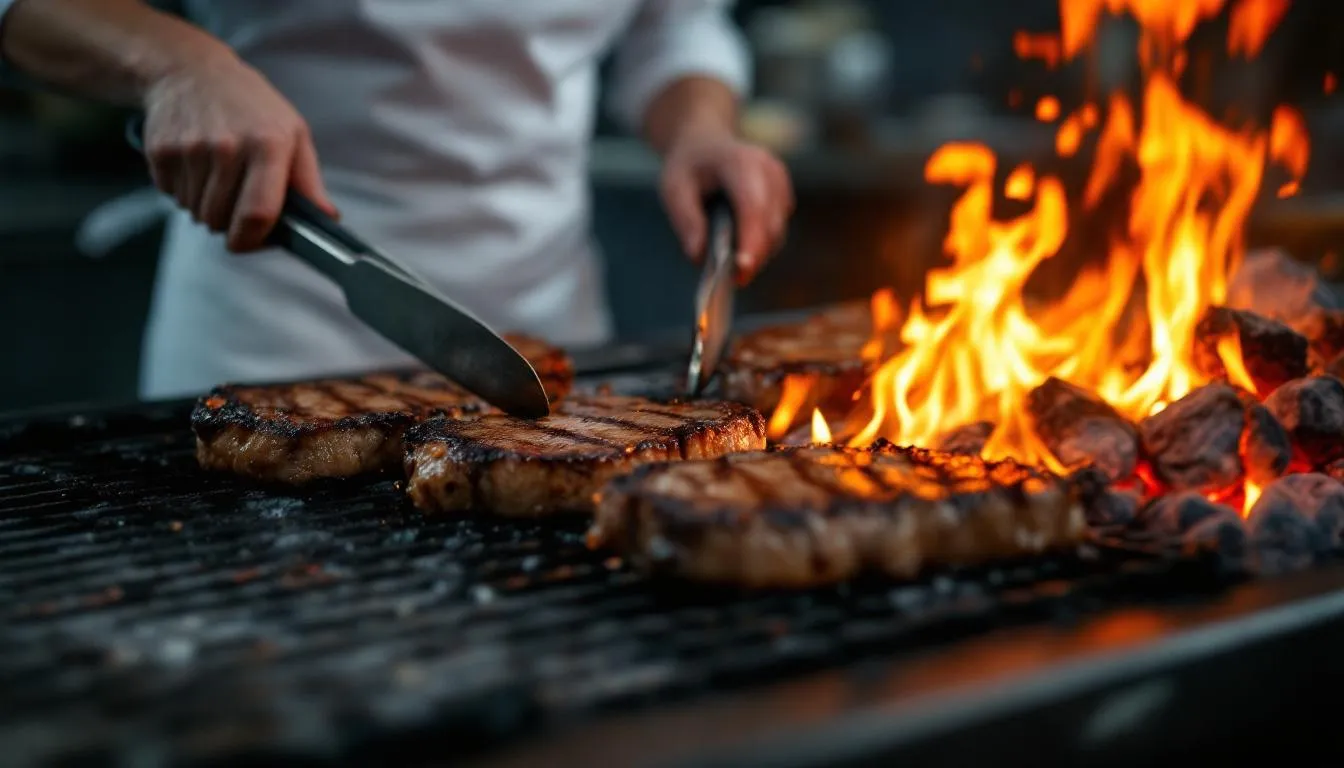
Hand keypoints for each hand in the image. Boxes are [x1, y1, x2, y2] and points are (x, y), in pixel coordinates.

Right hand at [141, 51, 336, 251]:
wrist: (191, 70)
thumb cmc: (252, 107)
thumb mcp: (293, 133)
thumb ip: (309, 182)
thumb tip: (327, 218)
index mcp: (268, 145)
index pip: (257, 214)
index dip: (253, 240)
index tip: (252, 241)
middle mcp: (227, 147)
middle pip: (221, 220)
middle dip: (229, 223)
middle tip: (236, 197)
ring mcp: (190, 149)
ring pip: (196, 212)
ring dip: (206, 207)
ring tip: (217, 175)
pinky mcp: (160, 151)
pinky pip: (172, 196)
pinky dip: (184, 191)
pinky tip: (195, 164)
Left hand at [659, 133, 793, 284]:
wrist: (706, 143)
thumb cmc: (689, 167)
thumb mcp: (673, 188)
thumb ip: (685, 219)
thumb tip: (698, 255)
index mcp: (740, 162)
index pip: (753, 205)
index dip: (751, 239)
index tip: (742, 269)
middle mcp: (769, 170)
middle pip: (770, 225)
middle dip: (753, 257)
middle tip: (733, 281)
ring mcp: (780, 183)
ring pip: (777, 232)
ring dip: (757, 255)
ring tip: (734, 270)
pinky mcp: (783, 197)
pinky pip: (777, 231)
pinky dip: (760, 246)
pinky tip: (741, 251)